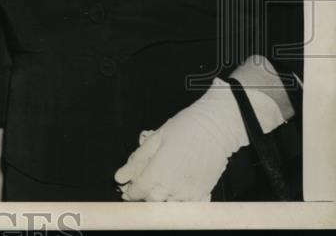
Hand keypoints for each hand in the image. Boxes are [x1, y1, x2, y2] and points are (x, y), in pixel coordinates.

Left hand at [115, 79, 246, 200]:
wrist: (216, 128)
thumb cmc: (184, 128)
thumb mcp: (155, 138)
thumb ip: (137, 160)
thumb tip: (119, 177)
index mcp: (158, 172)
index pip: (138, 192)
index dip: (130, 191)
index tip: (127, 188)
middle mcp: (174, 187)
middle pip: (152, 202)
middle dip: (144, 195)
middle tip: (143, 184)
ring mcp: (190, 193)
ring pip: (169, 206)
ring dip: (162, 198)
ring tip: (161, 183)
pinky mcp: (204, 193)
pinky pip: (188, 206)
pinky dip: (181, 202)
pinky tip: (178, 188)